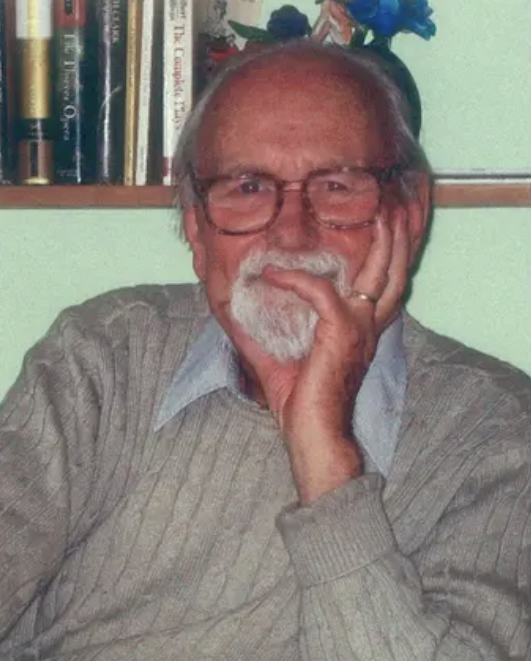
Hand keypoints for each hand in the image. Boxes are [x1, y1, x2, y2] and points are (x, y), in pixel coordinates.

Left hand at [231, 211, 410, 501]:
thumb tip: (238, 303)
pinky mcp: (341, 333)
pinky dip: (294, 279)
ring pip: (378, 273)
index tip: (378, 234)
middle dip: (397, 240)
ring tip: (373, 217)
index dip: (387, 259)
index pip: (383, 288)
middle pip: (394, 274)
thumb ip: (270, 326)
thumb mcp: (284, 355)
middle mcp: (368, 326)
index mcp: (361, 331)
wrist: (313, 434)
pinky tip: (271, 273)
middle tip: (392, 210)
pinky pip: (320, 291)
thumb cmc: (302, 401)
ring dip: (378, 243)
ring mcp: (359, 328)